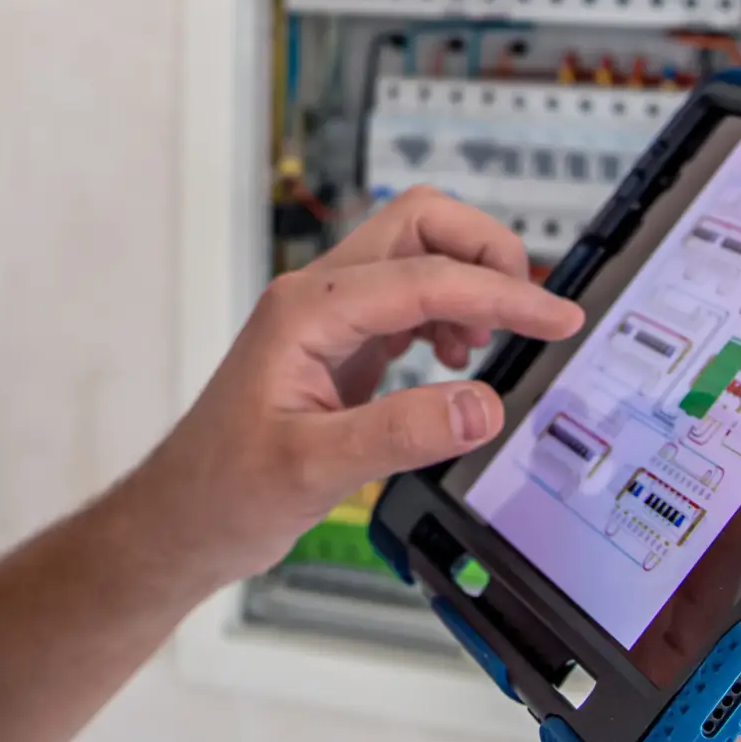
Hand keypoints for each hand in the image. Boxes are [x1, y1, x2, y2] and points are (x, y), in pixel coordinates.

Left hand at [124, 187, 585, 591]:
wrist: (182, 517)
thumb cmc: (224, 492)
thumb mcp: (314, 471)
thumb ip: (400, 434)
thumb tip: (483, 405)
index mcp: (307, 309)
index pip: (424, 275)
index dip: (500, 292)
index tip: (558, 319)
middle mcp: (317, 296)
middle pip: (420, 224)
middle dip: (485, 251)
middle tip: (529, 313)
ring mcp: (329, 316)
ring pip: (416, 254)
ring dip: (468, 283)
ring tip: (491, 347)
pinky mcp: (340, 344)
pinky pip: (408, 300)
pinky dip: (448, 314)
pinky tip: (457, 360)